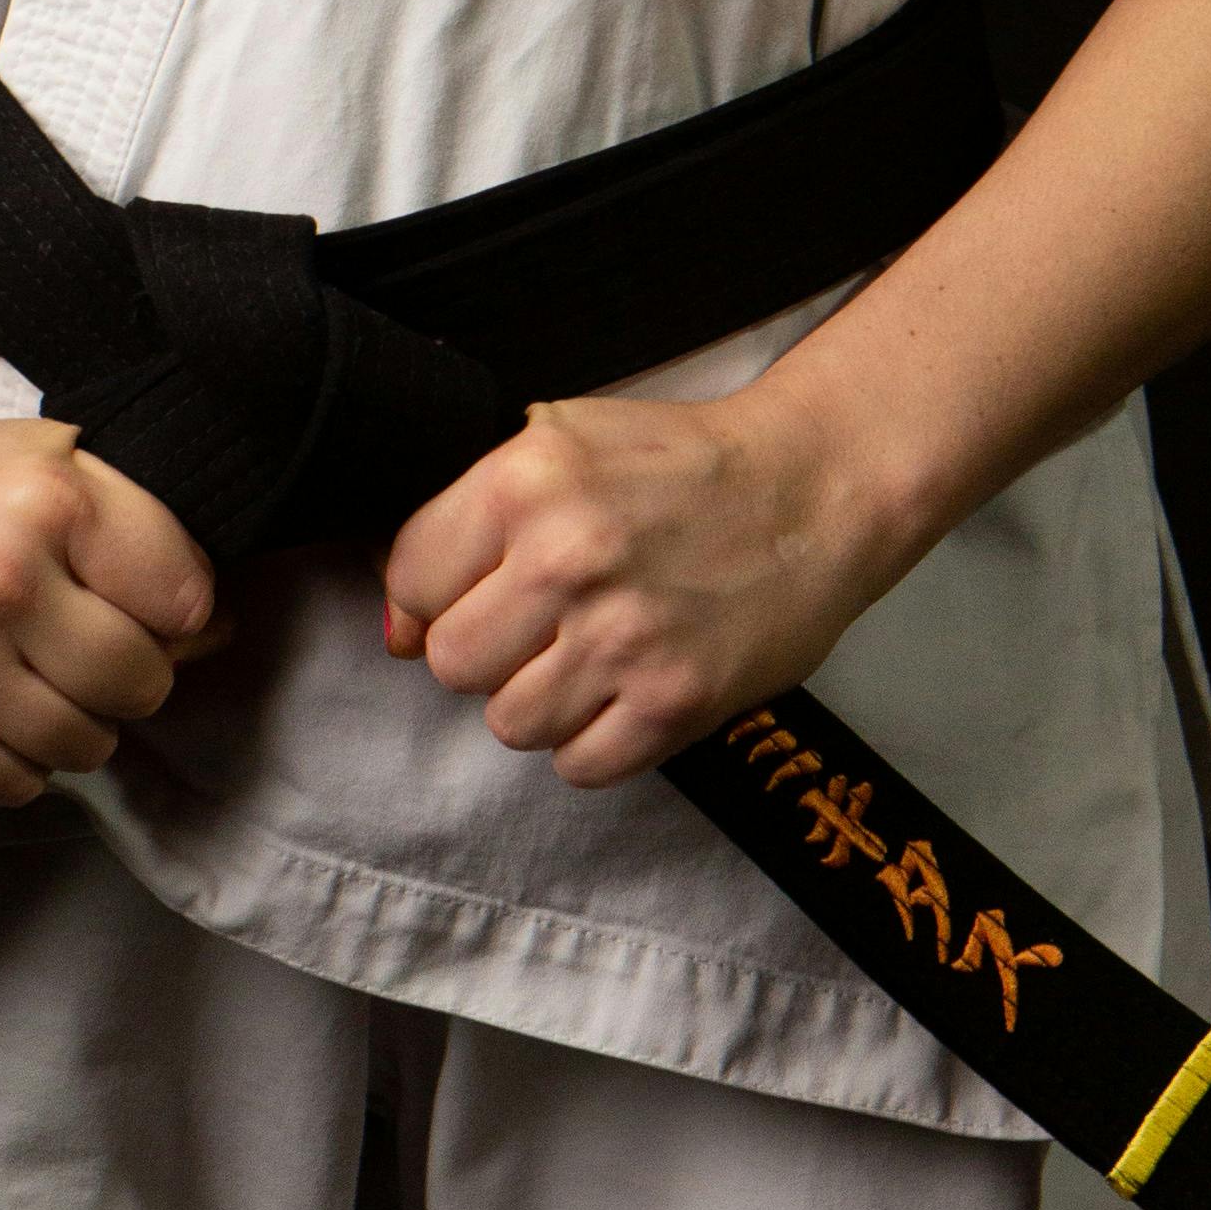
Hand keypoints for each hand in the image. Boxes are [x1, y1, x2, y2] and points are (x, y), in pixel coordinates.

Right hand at [0, 374, 219, 806]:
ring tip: (38, 674)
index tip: (138, 602)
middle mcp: (1, 579)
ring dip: (77, 722)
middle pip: (140, 683)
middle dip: (130, 673)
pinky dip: (17, 761)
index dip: (174, 611)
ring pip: (84, 745)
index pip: (184, 603)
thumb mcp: (63, 462)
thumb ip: (145, 536)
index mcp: (53, 502)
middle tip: (88, 645)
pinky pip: (11, 784)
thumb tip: (215, 632)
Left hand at [380, 364, 915, 789]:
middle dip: (487, 650)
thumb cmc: (681, 465)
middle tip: (540, 625)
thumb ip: (469, 518)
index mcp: (526, 481)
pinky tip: (625, 689)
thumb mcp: (562, 443)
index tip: (478, 589)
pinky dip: (594, 740)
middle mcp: (567, 559)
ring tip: (590, 654)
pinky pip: (579, 766)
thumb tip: (399, 629)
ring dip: (541, 700)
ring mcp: (622, 638)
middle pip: (451, 662)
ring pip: (510, 723)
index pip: (410, 579)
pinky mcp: (674, 702)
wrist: (810, 492)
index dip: (436, 592)